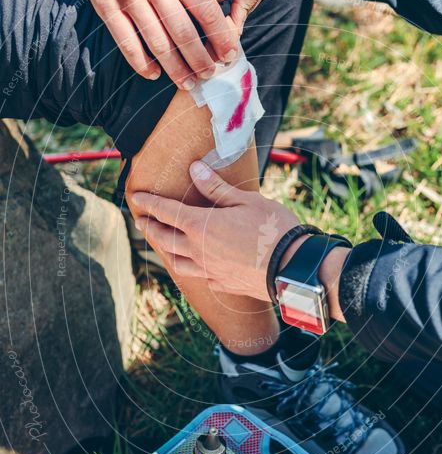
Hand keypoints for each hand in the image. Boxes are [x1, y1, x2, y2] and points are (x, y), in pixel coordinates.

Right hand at [46, 0, 238, 88]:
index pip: (205, 8)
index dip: (220, 35)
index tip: (230, 52)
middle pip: (183, 31)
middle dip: (200, 59)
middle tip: (211, 74)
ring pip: (157, 42)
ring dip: (175, 68)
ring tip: (188, 82)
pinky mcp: (105, 6)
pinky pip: (126, 41)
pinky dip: (140, 62)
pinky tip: (153, 74)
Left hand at [130, 160, 299, 299]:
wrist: (293, 267)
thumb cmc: (272, 229)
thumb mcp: (246, 201)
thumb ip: (216, 188)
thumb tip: (195, 169)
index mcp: (201, 227)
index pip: (166, 212)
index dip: (149, 203)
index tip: (137, 198)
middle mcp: (199, 251)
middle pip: (165, 239)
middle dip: (150, 228)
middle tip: (141, 220)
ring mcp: (210, 270)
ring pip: (177, 262)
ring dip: (165, 251)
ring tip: (161, 243)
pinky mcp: (223, 284)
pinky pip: (200, 276)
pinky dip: (191, 268)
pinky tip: (195, 266)